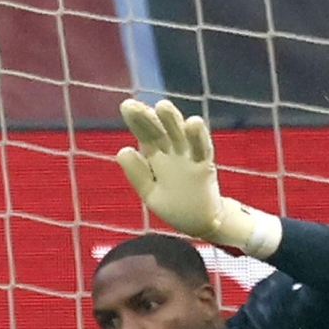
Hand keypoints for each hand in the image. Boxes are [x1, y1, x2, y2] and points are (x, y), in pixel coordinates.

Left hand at [114, 98, 280, 255]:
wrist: (202, 223)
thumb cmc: (175, 207)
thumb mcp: (150, 194)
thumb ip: (138, 175)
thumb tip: (123, 150)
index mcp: (155, 155)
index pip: (145, 133)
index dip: (137, 120)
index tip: (127, 106)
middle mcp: (172, 151)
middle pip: (160, 130)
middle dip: (149, 117)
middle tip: (134, 105)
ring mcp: (189, 157)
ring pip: (181, 134)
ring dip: (173, 121)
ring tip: (162, 106)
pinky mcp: (205, 166)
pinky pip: (202, 149)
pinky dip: (198, 137)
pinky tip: (193, 123)